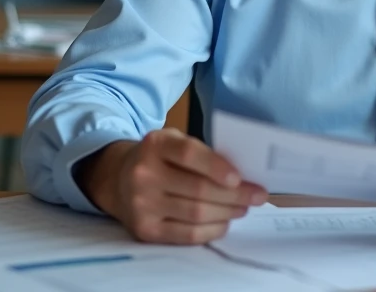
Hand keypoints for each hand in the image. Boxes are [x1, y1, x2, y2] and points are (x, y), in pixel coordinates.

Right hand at [77, 127, 267, 243]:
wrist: (118, 179)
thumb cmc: (159, 158)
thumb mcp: (174, 141)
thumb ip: (202, 152)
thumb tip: (243, 175)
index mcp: (155, 145)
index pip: (188, 155)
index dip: (216, 167)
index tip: (240, 178)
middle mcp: (144, 174)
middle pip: (198, 189)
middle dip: (235, 195)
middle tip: (257, 196)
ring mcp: (141, 205)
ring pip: (196, 214)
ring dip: (227, 213)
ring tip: (244, 208)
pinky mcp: (144, 230)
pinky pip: (186, 234)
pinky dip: (212, 230)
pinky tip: (225, 222)